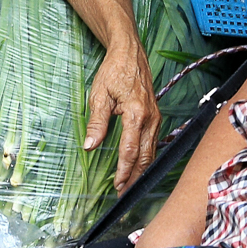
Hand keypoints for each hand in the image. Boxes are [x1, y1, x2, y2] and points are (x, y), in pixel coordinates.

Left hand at [85, 41, 158, 191]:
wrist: (129, 53)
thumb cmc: (114, 71)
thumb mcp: (99, 95)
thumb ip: (96, 123)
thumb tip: (90, 146)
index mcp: (136, 114)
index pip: (130, 150)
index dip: (124, 171)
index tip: (117, 185)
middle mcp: (151, 118)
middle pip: (145, 156)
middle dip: (135, 177)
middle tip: (124, 194)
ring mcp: (155, 117)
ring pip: (151, 151)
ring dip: (141, 170)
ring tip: (130, 185)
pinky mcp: (155, 116)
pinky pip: (152, 141)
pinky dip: (145, 157)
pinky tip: (138, 166)